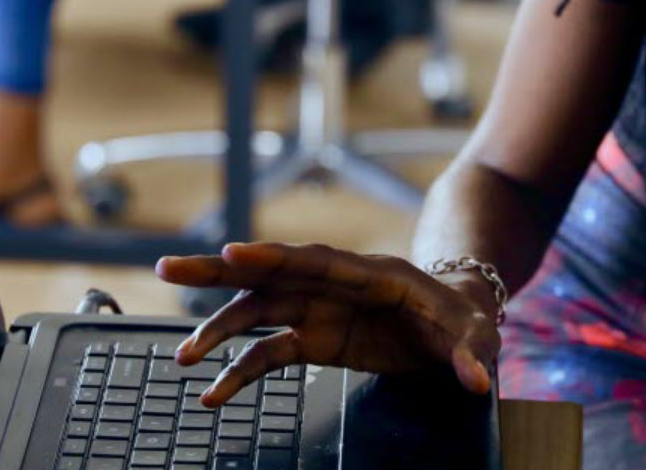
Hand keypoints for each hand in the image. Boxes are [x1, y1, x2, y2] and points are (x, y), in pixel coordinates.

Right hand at [155, 242, 502, 406]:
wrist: (457, 322)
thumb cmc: (465, 318)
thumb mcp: (478, 333)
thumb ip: (472, 354)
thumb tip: (477, 380)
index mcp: (372, 274)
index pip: (315, 260)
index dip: (272, 256)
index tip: (232, 251)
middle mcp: (334, 285)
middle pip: (269, 272)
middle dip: (219, 270)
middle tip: (167, 268)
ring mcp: (320, 310)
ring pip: (258, 311)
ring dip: (219, 329)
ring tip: (184, 356)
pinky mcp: (315, 339)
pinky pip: (268, 353)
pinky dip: (240, 372)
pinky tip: (214, 393)